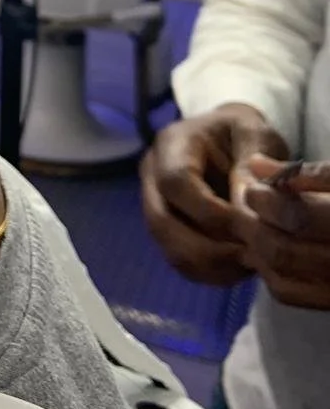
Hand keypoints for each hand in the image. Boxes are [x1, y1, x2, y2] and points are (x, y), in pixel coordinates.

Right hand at [141, 105, 288, 285]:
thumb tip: (243, 214)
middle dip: (210, 249)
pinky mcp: (166, 230)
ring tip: (251, 262)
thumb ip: (252, 168)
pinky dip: (211, 273)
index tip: (250, 226)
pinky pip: (179, 262)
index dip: (211, 212)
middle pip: (161, 223)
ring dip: (212, 265)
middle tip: (253, 256)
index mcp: (171, 144)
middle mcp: (151, 175)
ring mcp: (153, 204)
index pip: (175, 183)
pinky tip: (240, 266)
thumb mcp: (258, 136)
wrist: (233, 141)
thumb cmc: (246, 136)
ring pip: (168, 249)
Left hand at [237, 157, 329, 308]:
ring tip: (249, 222)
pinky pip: (289, 292)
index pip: (300, 218)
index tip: (255, 186)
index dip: (268, 200)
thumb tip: (256, 165)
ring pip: (282, 273)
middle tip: (245, 204)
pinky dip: (266, 269)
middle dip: (254, 224)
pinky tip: (261, 248)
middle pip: (284, 250)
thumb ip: (307, 174)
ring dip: (255, 246)